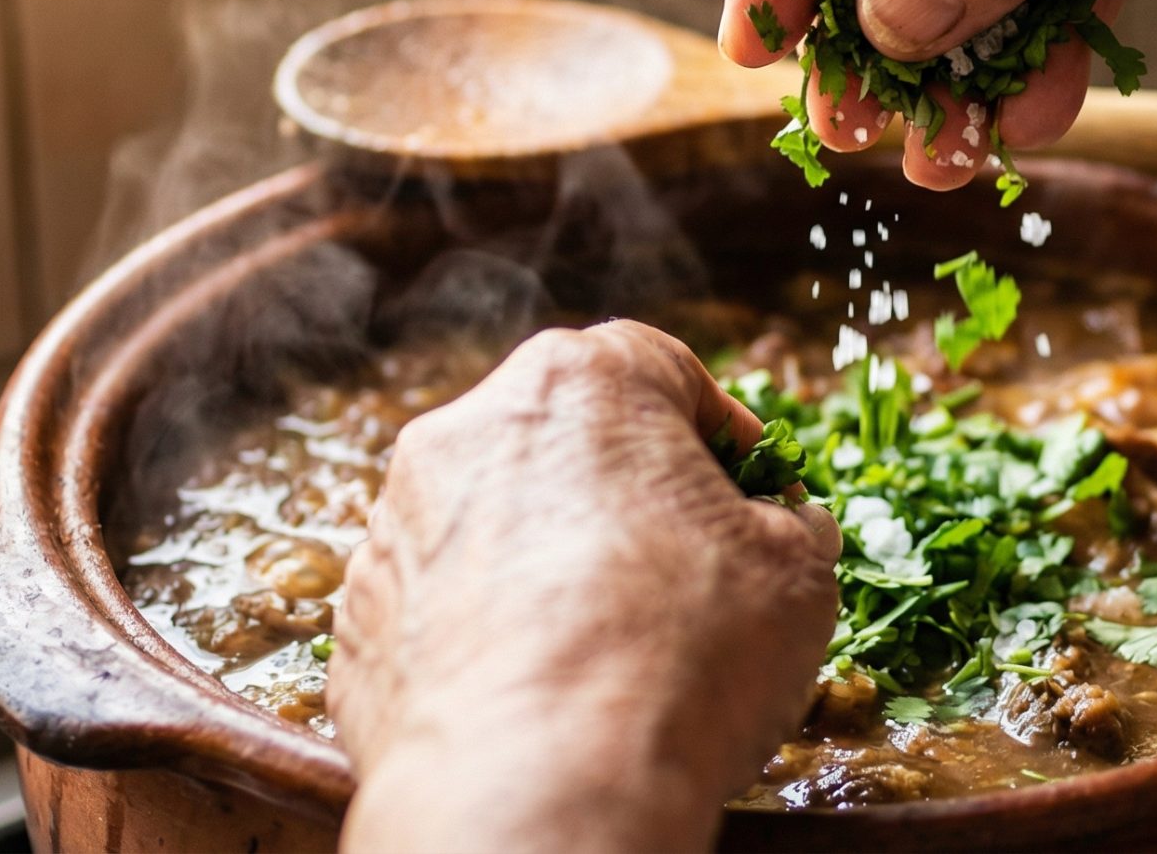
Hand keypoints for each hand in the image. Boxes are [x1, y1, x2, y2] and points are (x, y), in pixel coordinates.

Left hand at [332, 322, 839, 853]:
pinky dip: (491, 630)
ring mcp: (396, 528)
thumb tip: (783, 527)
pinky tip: (546, 688)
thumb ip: (788, 525)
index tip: (752, 485)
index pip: (659, 366)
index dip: (718, 427)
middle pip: (566, 436)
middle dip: (629, 489)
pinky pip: (442, 604)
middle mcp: (466, 432)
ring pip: (495, 517)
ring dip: (553, 556)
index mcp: (577, 385)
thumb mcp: (798, 573)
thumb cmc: (679, 658)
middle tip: (690, 560)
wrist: (538, 792)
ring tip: (616, 639)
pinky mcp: (358, 622)